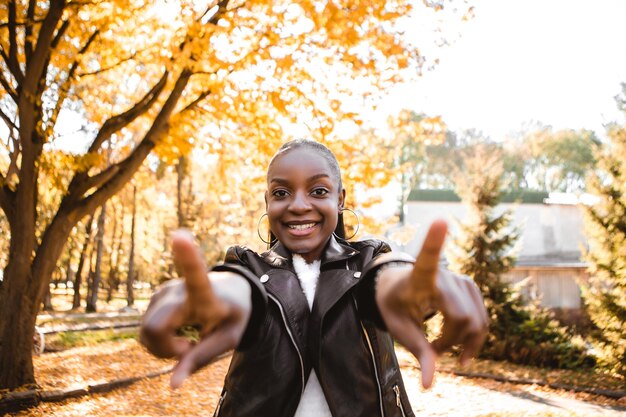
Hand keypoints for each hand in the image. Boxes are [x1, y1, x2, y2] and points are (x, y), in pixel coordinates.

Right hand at [140, 231, 251, 387]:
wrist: (231, 292)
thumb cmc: (233, 314)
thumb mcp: (230, 339)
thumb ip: (202, 358)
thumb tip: (172, 385)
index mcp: (206, 294)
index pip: (196, 278)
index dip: (187, 258)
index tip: (180, 236)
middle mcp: (179, 289)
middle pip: (154, 329)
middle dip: (165, 349)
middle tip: (189, 348)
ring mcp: (164, 292)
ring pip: (146, 334)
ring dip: (163, 347)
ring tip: (188, 339)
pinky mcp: (156, 298)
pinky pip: (147, 332)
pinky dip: (160, 342)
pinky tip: (178, 333)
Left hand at [375, 220, 487, 388]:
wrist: (399, 287)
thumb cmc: (394, 305)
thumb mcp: (398, 328)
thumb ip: (418, 352)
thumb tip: (430, 385)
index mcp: (418, 278)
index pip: (427, 259)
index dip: (434, 241)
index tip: (439, 220)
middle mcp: (444, 275)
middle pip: (462, 319)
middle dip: (450, 343)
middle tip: (432, 350)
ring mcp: (461, 280)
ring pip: (477, 321)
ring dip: (463, 342)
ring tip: (441, 346)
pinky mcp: (471, 287)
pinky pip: (482, 318)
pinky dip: (473, 336)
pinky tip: (459, 344)